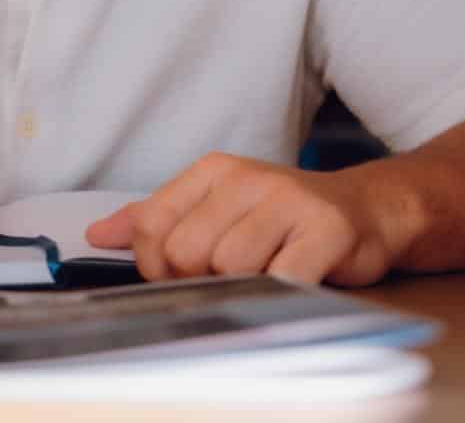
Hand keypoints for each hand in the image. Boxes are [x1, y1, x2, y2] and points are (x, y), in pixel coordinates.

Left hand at [85, 153, 400, 285]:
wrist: (367, 210)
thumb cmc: (284, 217)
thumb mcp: (216, 206)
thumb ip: (156, 220)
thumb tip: (97, 236)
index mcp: (214, 171)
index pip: (151, 226)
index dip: (156, 265)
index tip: (183, 273)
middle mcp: (248, 179)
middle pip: (184, 252)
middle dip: (201, 280)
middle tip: (233, 277)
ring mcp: (289, 202)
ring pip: (229, 268)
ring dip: (246, 286)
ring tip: (268, 272)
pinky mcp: (326, 231)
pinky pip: (281, 280)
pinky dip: (280, 293)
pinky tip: (293, 281)